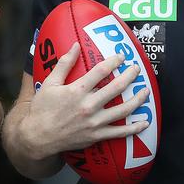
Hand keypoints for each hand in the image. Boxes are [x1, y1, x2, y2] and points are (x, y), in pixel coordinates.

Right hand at [20, 43, 148, 158]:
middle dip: (130, 76)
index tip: (121, 57)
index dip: (114, 61)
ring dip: (138, 99)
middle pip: (117, 88)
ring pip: (123, 109)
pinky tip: (144, 122)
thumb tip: (76, 46)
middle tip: (136, 69)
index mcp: (77, 91)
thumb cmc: (42, 109)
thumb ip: (64, 64)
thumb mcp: (49, 83)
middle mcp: (88, 106)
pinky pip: (120, 133)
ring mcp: (94, 122)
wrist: (38, 137)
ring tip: (145, 91)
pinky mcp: (96, 135)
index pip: (101, 71)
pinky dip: (134, 128)